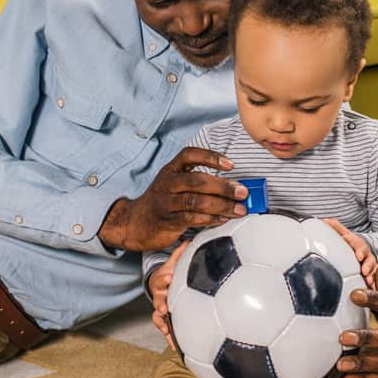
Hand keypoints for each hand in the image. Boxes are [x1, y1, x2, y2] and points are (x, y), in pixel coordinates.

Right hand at [99, 147, 247, 250]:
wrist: (135, 223)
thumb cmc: (163, 202)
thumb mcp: (174, 185)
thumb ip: (198, 182)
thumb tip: (233, 187)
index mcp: (170, 170)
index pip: (189, 155)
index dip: (210, 157)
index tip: (230, 164)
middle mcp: (167, 183)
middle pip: (197, 180)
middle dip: (223, 186)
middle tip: (242, 192)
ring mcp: (166, 202)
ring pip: (197, 201)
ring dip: (222, 205)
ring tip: (239, 209)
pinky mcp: (168, 221)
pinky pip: (193, 218)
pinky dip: (211, 219)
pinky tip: (224, 219)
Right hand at [149, 242, 188, 350]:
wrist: (158, 285)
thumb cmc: (169, 273)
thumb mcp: (172, 263)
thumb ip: (179, 254)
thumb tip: (188, 240)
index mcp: (163, 280)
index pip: (162, 278)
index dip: (165, 278)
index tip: (170, 278)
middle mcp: (160, 295)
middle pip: (158, 299)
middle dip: (160, 303)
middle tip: (164, 307)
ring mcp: (160, 308)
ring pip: (158, 317)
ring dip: (162, 323)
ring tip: (167, 330)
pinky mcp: (163, 319)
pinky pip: (164, 329)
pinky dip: (169, 338)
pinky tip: (175, 347)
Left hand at [322, 218, 377, 286]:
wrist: (357, 249)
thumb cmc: (347, 242)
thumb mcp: (342, 233)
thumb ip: (334, 227)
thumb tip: (324, 220)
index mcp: (356, 244)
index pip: (359, 245)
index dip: (359, 250)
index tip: (358, 256)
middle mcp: (364, 253)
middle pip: (369, 258)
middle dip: (367, 264)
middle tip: (364, 271)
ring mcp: (368, 263)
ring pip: (373, 269)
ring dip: (371, 275)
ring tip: (368, 280)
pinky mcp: (370, 272)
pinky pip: (374, 277)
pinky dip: (373, 283)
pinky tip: (371, 287)